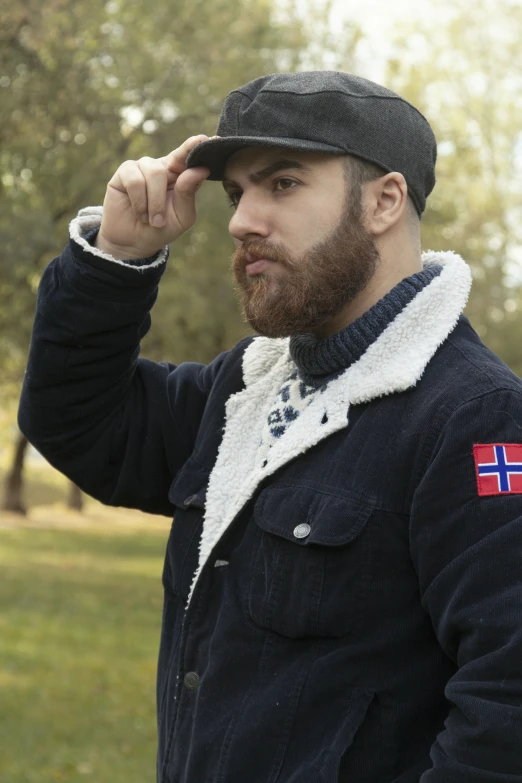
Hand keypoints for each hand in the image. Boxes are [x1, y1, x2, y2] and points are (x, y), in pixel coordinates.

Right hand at [96, 135, 210, 258]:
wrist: (134, 242)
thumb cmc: (162, 228)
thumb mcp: (181, 216)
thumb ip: (189, 193)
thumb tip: (199, 169)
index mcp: (181, 174)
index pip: (189, 156)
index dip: (196, 145)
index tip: (207, 138)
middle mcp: (163, 166)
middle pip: (172, 164)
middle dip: (165, 198)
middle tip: (159, 222)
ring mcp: (143, 166)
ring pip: (154, 173)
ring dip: (152, 203)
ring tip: (149, 219)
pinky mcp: (125, 171)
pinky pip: (135, 179)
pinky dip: (138, 201)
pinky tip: (138, 212)